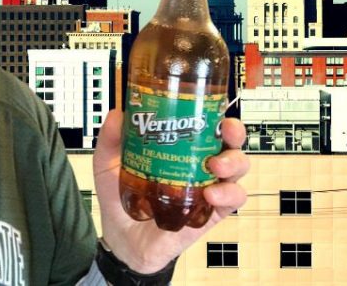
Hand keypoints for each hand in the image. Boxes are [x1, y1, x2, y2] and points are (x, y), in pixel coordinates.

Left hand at [92, 108, 248, 273]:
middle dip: (234, 133)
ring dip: (233, 162)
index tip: (213, 106)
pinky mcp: (211, 213)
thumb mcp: (108, 165)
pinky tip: (211, 194)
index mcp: (180, 148)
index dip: (215, 113)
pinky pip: (233, 201)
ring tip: (215, 166)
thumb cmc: (120, 198)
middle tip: (226, 131)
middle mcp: (199, 165)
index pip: (205, 125)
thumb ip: (110, 140)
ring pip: (238, 169)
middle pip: (230, 143)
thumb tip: (117, 114)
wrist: (120, 239)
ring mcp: (208, 188)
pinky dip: (228, 194)